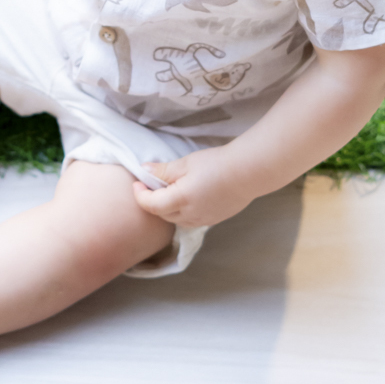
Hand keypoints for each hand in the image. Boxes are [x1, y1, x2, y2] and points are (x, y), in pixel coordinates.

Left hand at [132, 146, 252, 229]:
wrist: (248, 172)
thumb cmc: (216, 164)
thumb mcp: (186, 163)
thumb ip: (163, 170)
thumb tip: (144, 171)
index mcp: (180, 200)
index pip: (151, 205)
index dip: (139, 195)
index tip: (136, 183)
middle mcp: (189, 215)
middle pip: (162, 214)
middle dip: (152, 201)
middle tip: (149, 185)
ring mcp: (202, 220)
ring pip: (176, 219)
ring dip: (167, 208)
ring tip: (168, 191)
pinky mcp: (213, 220)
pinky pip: (190, 220)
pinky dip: (182, 211)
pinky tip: (187, 197)